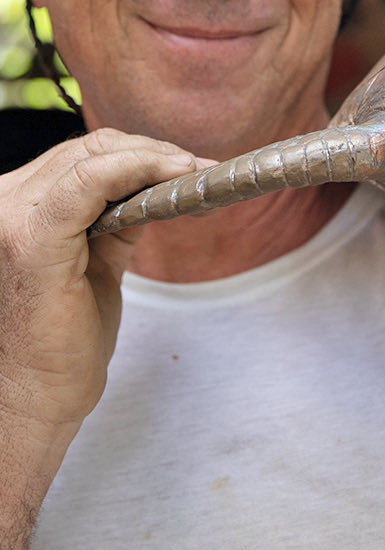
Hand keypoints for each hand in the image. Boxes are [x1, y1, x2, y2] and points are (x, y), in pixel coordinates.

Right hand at [0, 129, 201, 448]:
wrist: (37, 401)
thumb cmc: (61, 343)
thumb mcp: (96, 262)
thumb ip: (115, 218)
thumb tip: (157, 181)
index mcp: (15, 206)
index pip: (78, 154)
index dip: (138, 151)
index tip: (188, 164)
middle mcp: (4, 202)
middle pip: (87, 148)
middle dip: (152, 152)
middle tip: (200, 169)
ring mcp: (10, 217)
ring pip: (92, 156)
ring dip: (154, 159)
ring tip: (195, 175)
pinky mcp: (31, 239)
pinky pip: (89, 182)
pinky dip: (138, 168)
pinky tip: (174, 176)